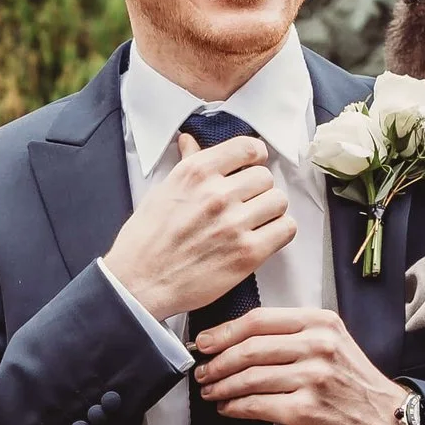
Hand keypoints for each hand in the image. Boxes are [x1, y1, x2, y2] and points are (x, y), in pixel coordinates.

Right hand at [106, 133, 295, 321]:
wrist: (140, 283)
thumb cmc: (146, 241)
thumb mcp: (162, 191)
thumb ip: (186, 165)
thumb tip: (190, 141)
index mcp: (196, 173)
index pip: (247, 147)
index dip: (254, 157)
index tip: (252, 165)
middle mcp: (217, 194)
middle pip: (265, 177)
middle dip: (259, 189)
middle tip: (246, 203)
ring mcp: (234, 224)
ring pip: (278, 201)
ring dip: (270, 210)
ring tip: (255, 222)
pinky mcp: (247, 253)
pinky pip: (285, 229)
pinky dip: (279, 232)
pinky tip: (263, 237)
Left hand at [193, 304, 411, 424]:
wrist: (387, 420)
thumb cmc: (354, 385)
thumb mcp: (332, 344)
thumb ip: (294, 337)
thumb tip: (240, 342)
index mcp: (320, 323)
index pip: (259, 320)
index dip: (224, 331)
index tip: (205, 341)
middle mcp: (317, 346)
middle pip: (249, 348)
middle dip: (216, 361)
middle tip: (203, 371)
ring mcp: (312, 378)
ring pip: (249, 377)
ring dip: (222, 386)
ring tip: (211, 391)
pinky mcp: (305, 410)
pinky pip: (256, 405)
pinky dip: (235, 407)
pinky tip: (229, 407)